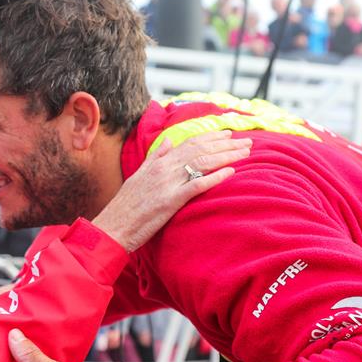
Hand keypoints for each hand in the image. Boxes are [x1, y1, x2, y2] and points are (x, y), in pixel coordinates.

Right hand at [92, 130, 250, 251]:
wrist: (113, 226)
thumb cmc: (125, 206)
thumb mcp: (138, 176)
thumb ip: (154, 158)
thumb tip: (169, 141)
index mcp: (157, 163)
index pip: (188, 143)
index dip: (210, 137)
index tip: (228, 135)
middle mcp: (163, 169)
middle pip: (199, 150)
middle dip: (225, 144)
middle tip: (247, 142)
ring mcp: (166, 184)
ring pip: (201, 163)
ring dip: (225, 156)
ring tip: (245, 153)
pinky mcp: (169, 201)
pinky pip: (196, 186)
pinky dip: (214, 178)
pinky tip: (231, 173)